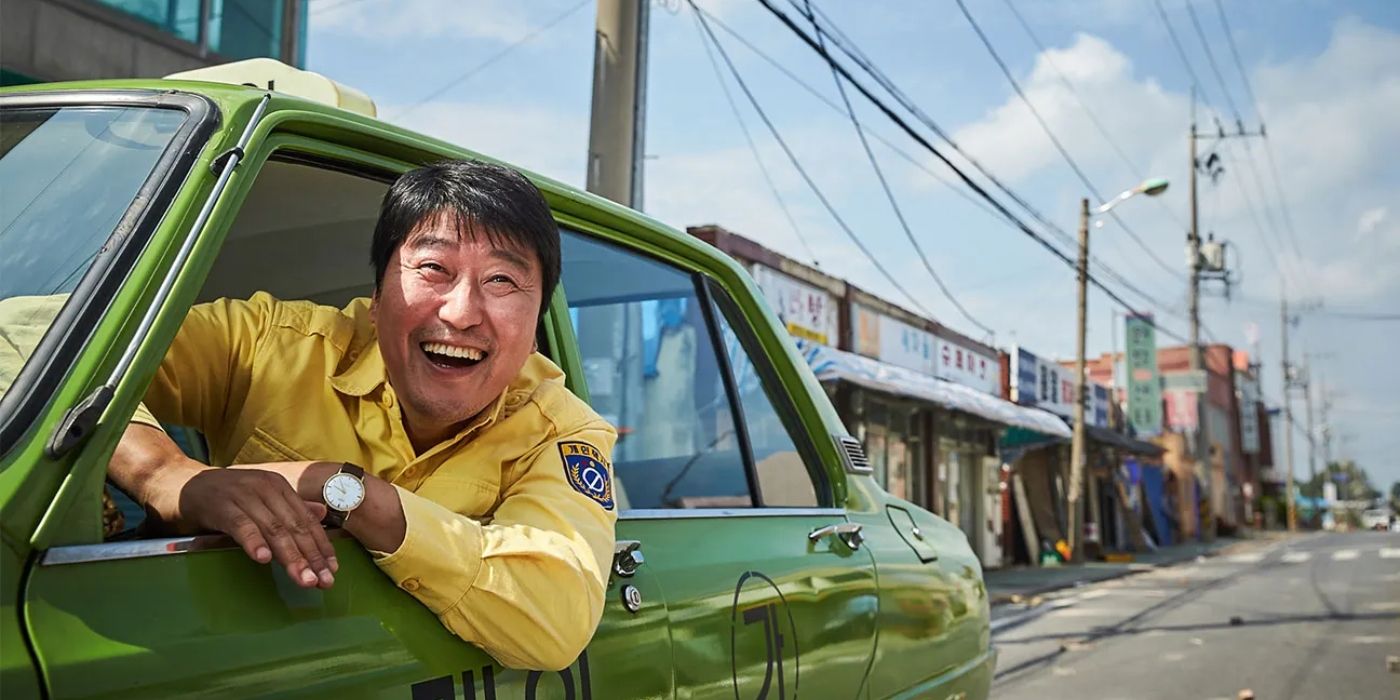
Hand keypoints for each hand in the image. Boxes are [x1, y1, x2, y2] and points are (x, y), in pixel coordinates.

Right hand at [173, 467, 338, 588]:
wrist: (178, 481)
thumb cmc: (222, 496)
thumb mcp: (259, 499)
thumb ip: (289, 507)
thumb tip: (321, 515)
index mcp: (278, 487)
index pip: (306, 520)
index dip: (321, 546)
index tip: (333, 570)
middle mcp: (265, 488)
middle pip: (294, 527)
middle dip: (312, 556)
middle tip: (324, 582)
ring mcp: (243, 495)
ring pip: (273, 528)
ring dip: (290, 556)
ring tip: (304, 579)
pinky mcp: (221, 505)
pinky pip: (241, 526)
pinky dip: (253, 542)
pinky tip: (263, 559)